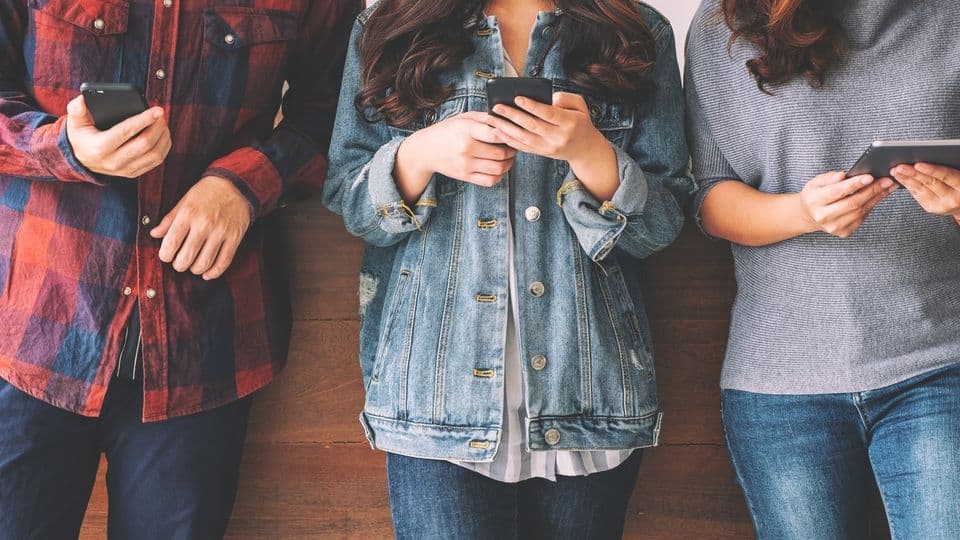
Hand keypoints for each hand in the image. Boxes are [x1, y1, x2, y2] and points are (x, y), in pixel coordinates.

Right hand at [65, 95, 170, 177]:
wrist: (81, 160)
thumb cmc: (81, 136)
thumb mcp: (74, 122)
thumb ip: (76, 109)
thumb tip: (83, 99)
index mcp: (100, 147)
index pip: (126, 132)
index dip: (144, 120)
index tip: (157, 110)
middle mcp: (113, 162)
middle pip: (145, 144)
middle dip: (157, 127)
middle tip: (161, 114)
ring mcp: (125, 170)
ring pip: (154, 154)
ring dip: (163, 137)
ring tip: (163, 123)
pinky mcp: (133, 173)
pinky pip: (156, 162)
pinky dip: (163, 147)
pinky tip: (163, 135)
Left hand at [150, 176, 252, 279]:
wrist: (236, 185)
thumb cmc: (207, 192)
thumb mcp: (185, 201)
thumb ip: (169, 219)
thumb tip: (154, 234)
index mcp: (188, 214)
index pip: (171, 243)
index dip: (165, 255)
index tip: (166, 255)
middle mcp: (204, 224)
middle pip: (186, 258)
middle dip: (179, 265)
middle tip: (179, 262)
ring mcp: (221, 232)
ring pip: (204, 263)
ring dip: (195, 269)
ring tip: (193, 265)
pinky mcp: (234, 238)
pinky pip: (223, 262)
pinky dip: (213, 272)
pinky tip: (207, 273)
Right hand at [394, 112, 516, 200]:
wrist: (425, 150)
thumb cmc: (446, 131)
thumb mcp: (463, 118)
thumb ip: (484, 117)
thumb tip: (506, 119)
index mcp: (466, 130)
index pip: (495, 134)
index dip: (509, 134)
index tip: (513, 133)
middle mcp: (466, 149)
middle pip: (500, 153)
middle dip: (512, 150)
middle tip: (514, 146)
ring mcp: (465, 165)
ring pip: (498, 168)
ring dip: (509, 163)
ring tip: (509, 157)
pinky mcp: (465, 176)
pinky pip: (490, 181)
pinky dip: (499, 176)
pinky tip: (499, 168)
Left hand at [485, 92, 619, 199]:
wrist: (584, 148)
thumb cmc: (580, 121)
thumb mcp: (580, 106)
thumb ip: (565, 98)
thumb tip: (547, 98)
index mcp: (569, 123)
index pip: (548, 114)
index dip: (532, 106)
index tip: (517, 98)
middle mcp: (558, 137)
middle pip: (532, 126)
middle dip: (512, 115)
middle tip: (497, 106)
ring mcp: (548, 148)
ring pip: (523, 138)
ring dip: (505, 128)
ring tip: (492, 118)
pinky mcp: (541, 153)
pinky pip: (522, 147)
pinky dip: (508, 139)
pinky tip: (498, 131)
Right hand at [796, 172, 897, 237]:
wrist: (809, 215)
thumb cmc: (815, 195)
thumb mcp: (817, 182)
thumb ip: (830, 177)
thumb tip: (843, 176)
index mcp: (814, 201)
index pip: (837, 192)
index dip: (855, 184)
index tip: (870, 177)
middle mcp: (823, 216)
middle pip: (852, 203)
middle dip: (872, 190)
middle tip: (886, 180)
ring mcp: (834, 226)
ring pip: (860, 211)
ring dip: (876, 198)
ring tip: (886, 187)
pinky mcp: (843, 232)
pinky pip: (862, 218)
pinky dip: (871, 206)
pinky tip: (878, 197)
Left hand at [891, 163, 959, 215]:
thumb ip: (951, 168)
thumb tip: (933, 155)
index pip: (946, 176)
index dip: (931, 170)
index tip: (918, 164)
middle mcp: (952, 198)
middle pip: (929, 183)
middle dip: (912, 174)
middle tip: (900, 166)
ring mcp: (940, 205)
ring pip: (920, 189)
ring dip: (906, 179)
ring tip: (895, 171)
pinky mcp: (931, 208)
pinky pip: (917, 194)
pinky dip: (908, 185)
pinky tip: (900, 178)